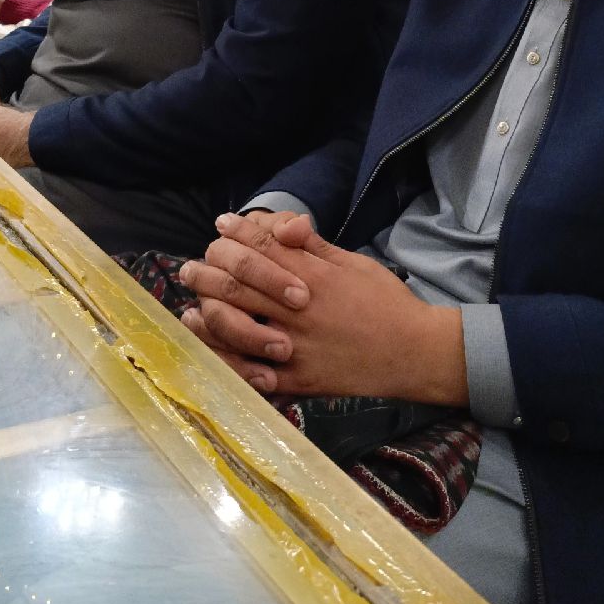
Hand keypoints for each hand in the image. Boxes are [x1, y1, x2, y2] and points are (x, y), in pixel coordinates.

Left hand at [179, 213, 467, 404]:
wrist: (414, 351)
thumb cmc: (385, 302)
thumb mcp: (353, 263)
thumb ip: (315, 247)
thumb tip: (287, 223)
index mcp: (314, 277)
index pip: (265, 248)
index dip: (239, 233)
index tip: (221, 225)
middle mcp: (299, 310)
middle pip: (240, 285)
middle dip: (209, 271)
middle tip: (190, 267)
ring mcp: (297, 347)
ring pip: (238, 328)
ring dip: (208, 315)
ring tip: (190, 309)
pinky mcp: (300, 379)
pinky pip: (255, 375)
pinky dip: (229, 363)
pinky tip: (213, 352)